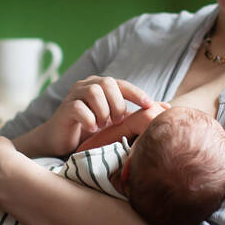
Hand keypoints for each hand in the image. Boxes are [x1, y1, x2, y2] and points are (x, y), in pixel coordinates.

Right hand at [21, 76, 154, 156]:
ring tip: (102, 125)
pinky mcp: (64, 108)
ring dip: (103, 112)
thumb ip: (133, 115)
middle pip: (107, 83)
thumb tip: (164, 108)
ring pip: (93, 93)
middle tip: (117, 122)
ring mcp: (74, 94)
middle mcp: (87, 85)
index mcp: (100, 85)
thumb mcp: (114, 122)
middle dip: (117, 104)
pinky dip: (90, 120)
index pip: (122, 84)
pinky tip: (92, 129)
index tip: (150, 105)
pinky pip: (80, 108)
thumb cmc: (90, 130)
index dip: (137, 93)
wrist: (60, 140)